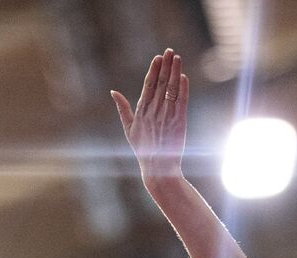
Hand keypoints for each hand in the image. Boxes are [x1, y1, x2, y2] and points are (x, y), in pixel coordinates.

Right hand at [111, 48, 188, 185]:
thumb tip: (113, 91)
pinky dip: (183, 89)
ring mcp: (166, 116)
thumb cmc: (143, 149)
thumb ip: (123, 109)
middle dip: (165, 66)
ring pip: (171, 89)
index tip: (158, 57)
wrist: (158, 168)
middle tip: (169, 51)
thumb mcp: (129, 129)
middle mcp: (153, 112)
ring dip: (174, 72)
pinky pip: (181, 102)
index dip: (153, 70)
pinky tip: (183, 76)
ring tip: (177, 58)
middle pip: (160, 83)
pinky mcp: (178, 123)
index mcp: (142, 111)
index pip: (148, 85)